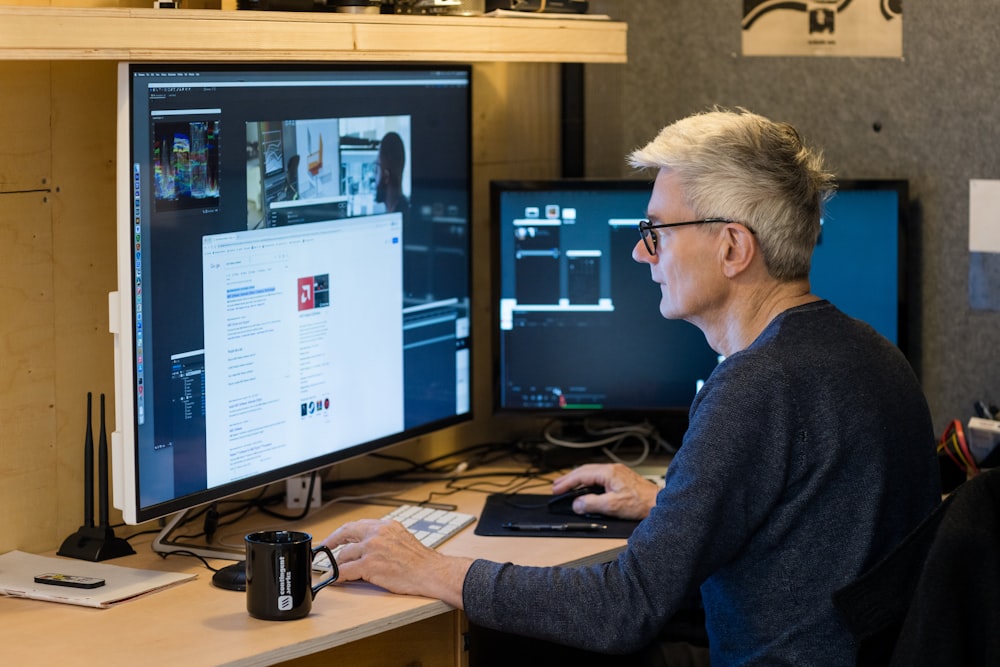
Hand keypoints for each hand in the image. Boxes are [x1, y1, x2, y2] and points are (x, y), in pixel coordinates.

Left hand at [321, 518, 472, 608]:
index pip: (357, 525)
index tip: (335, 538)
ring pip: (345, 555)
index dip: (342, 532)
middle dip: (332, 542)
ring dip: (340, 565)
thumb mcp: (402, 538)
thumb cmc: (421, 561)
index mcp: (386, 526)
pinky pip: (345, 571)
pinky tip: (337, 580)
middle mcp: (377, 533)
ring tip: (338, 572)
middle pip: (346, 533)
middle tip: (324, 549)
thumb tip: (368, 545)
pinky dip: (338, 576)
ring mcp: (372, 548)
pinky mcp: (369, 565)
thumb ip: (385, 538)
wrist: (431, 572)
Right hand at [551, 463, 658, 519]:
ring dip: (577, 479)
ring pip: (591, 473)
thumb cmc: (640, 503)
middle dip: (569, 479)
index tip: (556, 489)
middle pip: (584, 471)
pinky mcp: (620, 478)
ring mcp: (616, 473)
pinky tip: (585, 487)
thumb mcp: (612, 506)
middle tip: (556, 486)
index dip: (567, 483)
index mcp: (608, 472)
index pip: (581, 475)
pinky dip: (587, 481)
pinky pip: (598, 476)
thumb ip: (591, 504)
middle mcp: (612, 469)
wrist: (657, 503)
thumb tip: (577, 504)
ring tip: (566, 486)